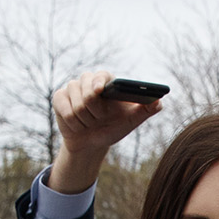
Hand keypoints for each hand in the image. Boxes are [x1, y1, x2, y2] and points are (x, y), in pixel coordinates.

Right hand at [48, 69, 163, 194]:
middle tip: (100, 118)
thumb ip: (146, 110)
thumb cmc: (112, 127)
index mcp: (106, 82)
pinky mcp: (59, 98)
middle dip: (95, 112)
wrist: (92, 142)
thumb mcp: (131, 121)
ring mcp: (72, 88)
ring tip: (90, 123)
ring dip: (85, 120)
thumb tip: (159, 102)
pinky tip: (78, 125)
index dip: (99, 82)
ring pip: (76, 105)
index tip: (99, 91)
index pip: (102, 76)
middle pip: (87, 91)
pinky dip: (74, 123)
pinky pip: (65, 111)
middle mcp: (88, 81)